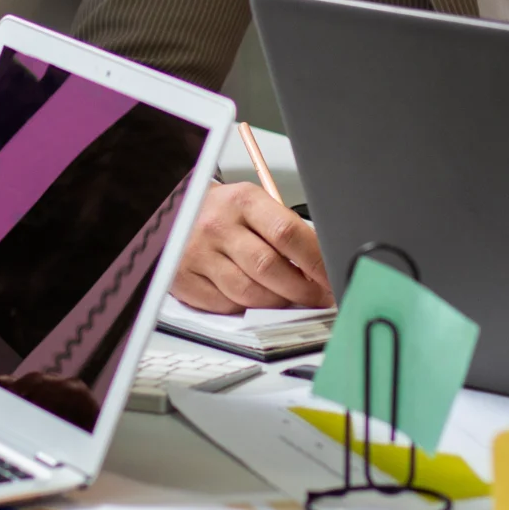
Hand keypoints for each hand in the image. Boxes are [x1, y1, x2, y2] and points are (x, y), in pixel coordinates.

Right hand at [168, 183, 332, 311]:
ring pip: (248, 293)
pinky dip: (246, 308)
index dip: (316, 261)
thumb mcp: (254, 206)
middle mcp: (218, 226)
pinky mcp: (184, 280)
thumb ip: (284, 231)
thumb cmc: (224, 213)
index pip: (287, 233)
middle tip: (318, 297)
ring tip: (290, 300)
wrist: (176, 214)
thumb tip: (321, 264)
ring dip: (277, 303)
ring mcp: (198, 255)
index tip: (332, 277)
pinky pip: (225, 306)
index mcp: (243, 201)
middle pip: (269, 267)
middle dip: (302, 289)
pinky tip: (256, 301)